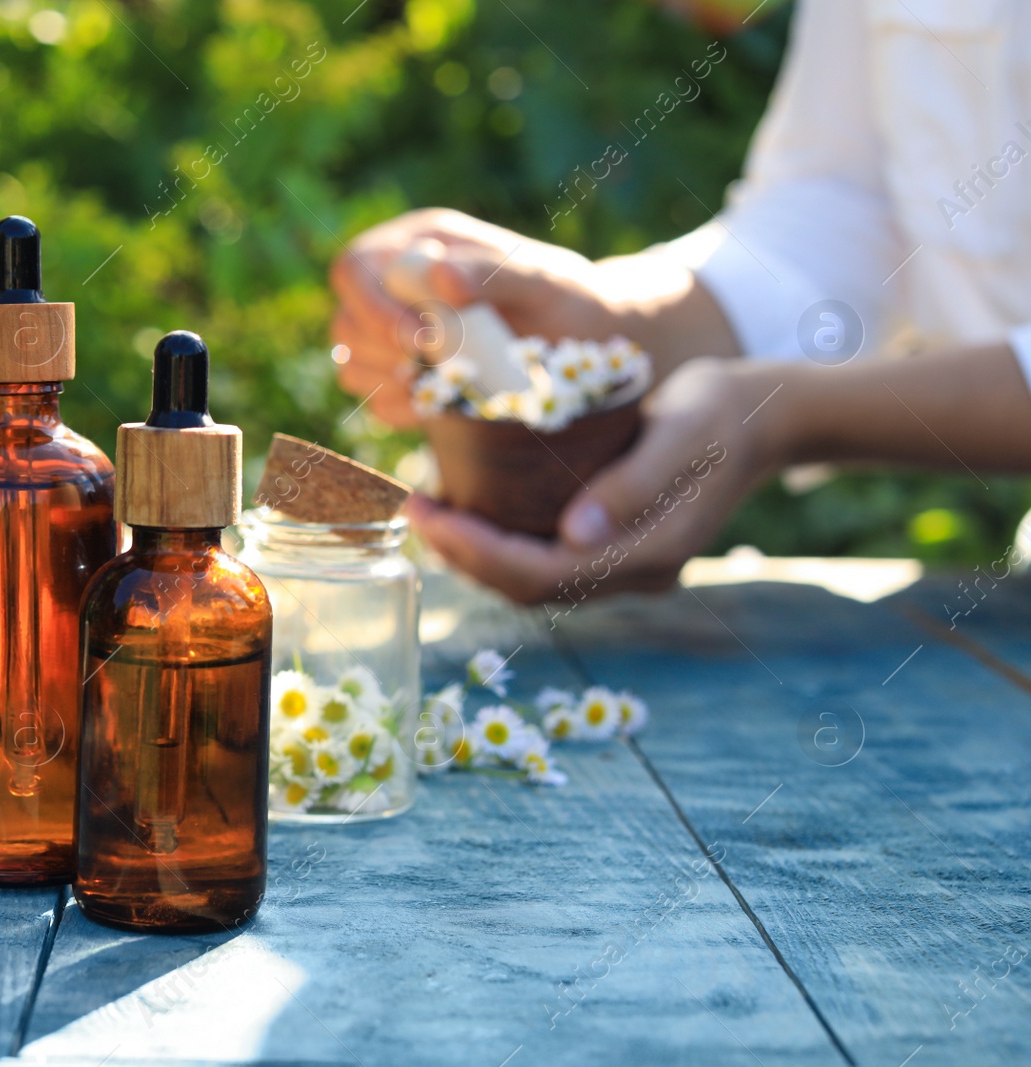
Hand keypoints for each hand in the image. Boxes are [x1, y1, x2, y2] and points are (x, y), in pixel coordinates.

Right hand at [328, 208, 626, 426]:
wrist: (593, 344)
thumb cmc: (572, 300)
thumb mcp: (545, 280)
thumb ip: (493, 272)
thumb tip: (435, 274)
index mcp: (421, 242)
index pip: (356, 268)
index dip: (374, 308)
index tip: (422, 340)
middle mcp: (398, 285)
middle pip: (347, 322)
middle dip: (388, 353)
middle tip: (443, 368)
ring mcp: (397, 332)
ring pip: (352, 362)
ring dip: (394, 382)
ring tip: (451, 383)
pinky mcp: (406, 375)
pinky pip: (377, 400)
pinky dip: (406, 408)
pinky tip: (447, 402)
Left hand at [408, 359, 785, 608]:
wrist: (764, 415)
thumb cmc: (721, 412)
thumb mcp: (683, 432)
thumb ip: (632, 485)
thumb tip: (572, 535)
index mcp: (650, 555)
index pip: (541, 575)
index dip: (475, 551)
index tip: (427, 510)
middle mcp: (635, 574)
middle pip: (528, 588)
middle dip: (463, 554)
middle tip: (416, 507)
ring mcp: (626, 566)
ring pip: (533, 580)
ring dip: (477, 552)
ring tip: (433, 507)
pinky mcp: (615, 547)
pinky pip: (546, 560)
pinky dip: (502, 540)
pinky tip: (472, 505)